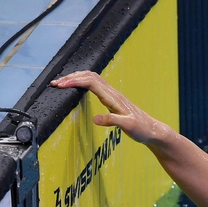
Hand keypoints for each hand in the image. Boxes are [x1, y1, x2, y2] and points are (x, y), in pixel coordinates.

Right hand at [50, 71, 172, 144]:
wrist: (153, 130)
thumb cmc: (142, 129)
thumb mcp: (128, 127)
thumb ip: (113, 121)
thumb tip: (95, 119)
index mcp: (113, 98)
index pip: (90, 82)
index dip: (74, 82)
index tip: (60, 86)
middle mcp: (112, 93)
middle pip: (89, 76)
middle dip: (71, 77)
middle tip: (55, 84)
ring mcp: (113, 95)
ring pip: (92, 78)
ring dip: (76, 78)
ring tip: (61, 83)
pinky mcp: (113, 99)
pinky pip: (95, 84)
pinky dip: (83, 82)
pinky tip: (77, 87)